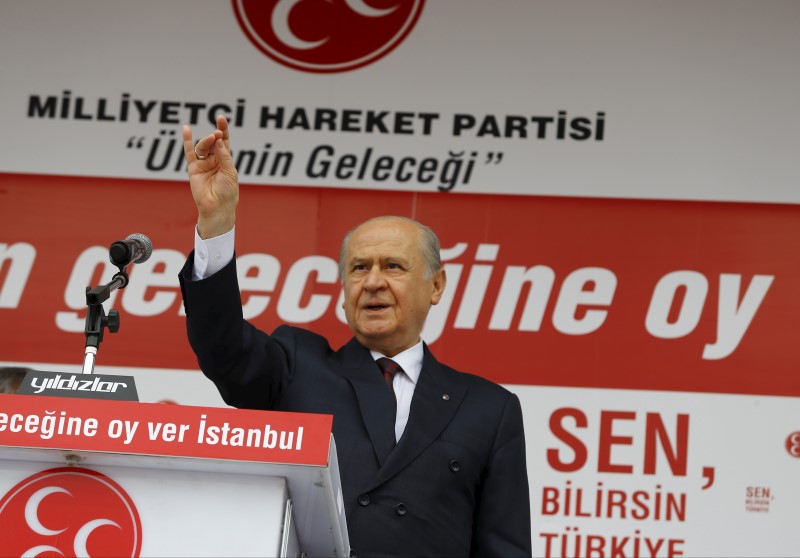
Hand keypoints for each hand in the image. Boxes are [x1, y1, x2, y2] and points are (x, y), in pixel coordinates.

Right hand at [182, 114, 238, 238]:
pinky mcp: (193, 168)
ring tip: (211, 138)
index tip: (221, 118)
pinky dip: (187, 141)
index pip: (224, 141)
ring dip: (206, 141)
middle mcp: (214, 160)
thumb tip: (218, 139)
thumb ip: (223, 155)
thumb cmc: (228, 191)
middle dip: (215, 136)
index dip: (223, 130)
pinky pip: (189, 153)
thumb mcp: (230, 171)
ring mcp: (203, 164)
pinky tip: (185, 129)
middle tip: (217, 134)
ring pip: (203, 147)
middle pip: (213, 142)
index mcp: (226, 160)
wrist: (218, 207)